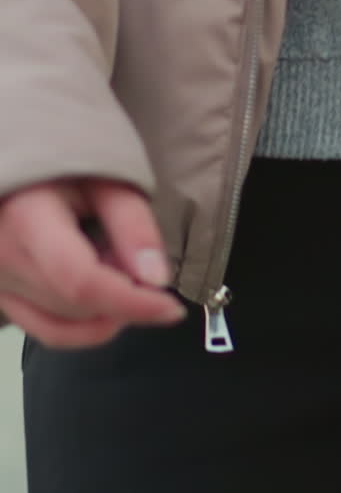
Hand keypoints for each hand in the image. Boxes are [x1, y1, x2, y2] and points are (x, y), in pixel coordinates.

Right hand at [0, 177, 186, 347]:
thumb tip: (157, 279)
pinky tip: (103, 292)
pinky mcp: (1, 296)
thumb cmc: (64, 163)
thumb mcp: (104, 178)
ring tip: (114, 262)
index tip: (172, 308)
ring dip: (105, 308)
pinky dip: (85, 323)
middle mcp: (4, 260)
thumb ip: (131, 223)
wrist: (20, 165)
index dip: (130, 303)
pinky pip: (46, 329)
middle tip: (137, 257)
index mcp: (28, 220)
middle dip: (124, 296)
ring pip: (64, 325)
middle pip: (77, 305)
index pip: (81, 281)